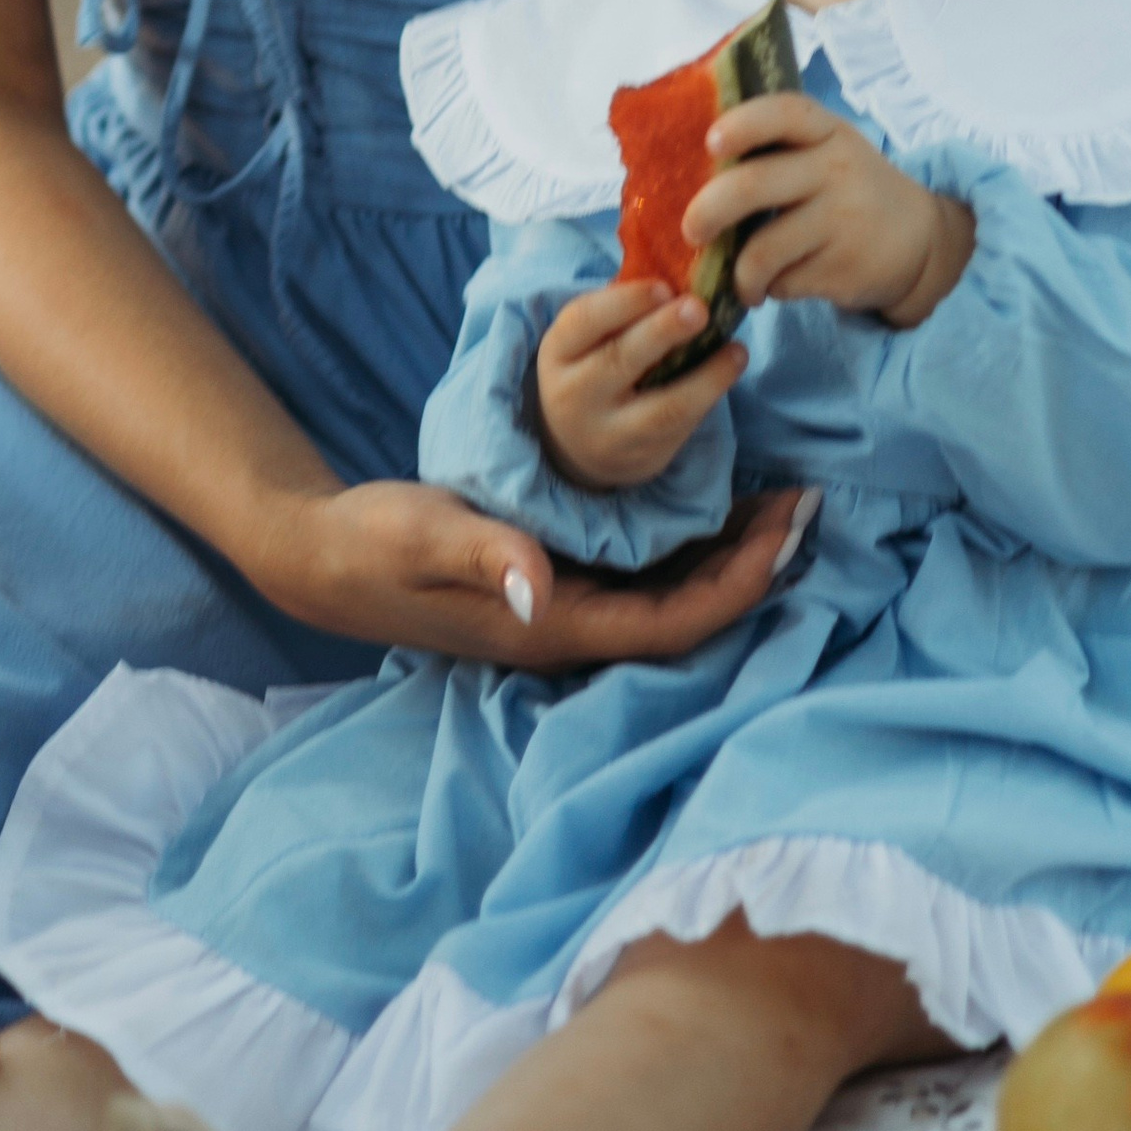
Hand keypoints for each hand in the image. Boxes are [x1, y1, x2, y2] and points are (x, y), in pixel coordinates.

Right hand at [247, 472, 807, 671]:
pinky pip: (643, 579)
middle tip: (806, 500)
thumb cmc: (373, 543)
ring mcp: (564, 615)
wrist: (324, 558)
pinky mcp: (554, 589)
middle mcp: (569, 632)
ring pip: (670, 599)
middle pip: (689, 617)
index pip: (674, 624)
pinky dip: (687, 546)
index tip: (788, 528)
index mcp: (550, 628)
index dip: (741, 585)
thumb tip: (538, 585)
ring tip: (777, 498)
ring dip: (728, 556)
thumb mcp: (424, 533)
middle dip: (754, 566)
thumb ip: (485, 554)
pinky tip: (709, 505)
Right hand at [536, 273, 744, 488]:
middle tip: (699, 309)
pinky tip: (732, 368)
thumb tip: (680, 270)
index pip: (583, 321)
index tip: (663, 287)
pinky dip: (711, 396)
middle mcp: (575, 395)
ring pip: (659, 407)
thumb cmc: (592, 368)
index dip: (623, 302)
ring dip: (704, 376)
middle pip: (618, 361)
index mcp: (558, 352)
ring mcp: (609, 432)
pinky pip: (681, 427)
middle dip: (662, 332)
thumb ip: (621, 310)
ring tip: (736, 350)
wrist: (575, 445)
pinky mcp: (643, 457)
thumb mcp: (588, 339)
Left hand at [687, 93, 974, 329]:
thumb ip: (774, 151)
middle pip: (752, 186)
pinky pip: (783, 282)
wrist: (920, 238)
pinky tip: (780, 285)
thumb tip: (690, 172)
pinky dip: (770, 289)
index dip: (743, 125)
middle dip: (707, 212)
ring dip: (739, 273)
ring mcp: (842, 220)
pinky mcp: (845, 267)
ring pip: (761, 250)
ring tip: (742, 281)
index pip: (784, 113)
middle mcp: (836, 169)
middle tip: (691, 231)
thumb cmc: (847, 188)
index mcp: (825, 131)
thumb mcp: (825, 151)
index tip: (712, 143)